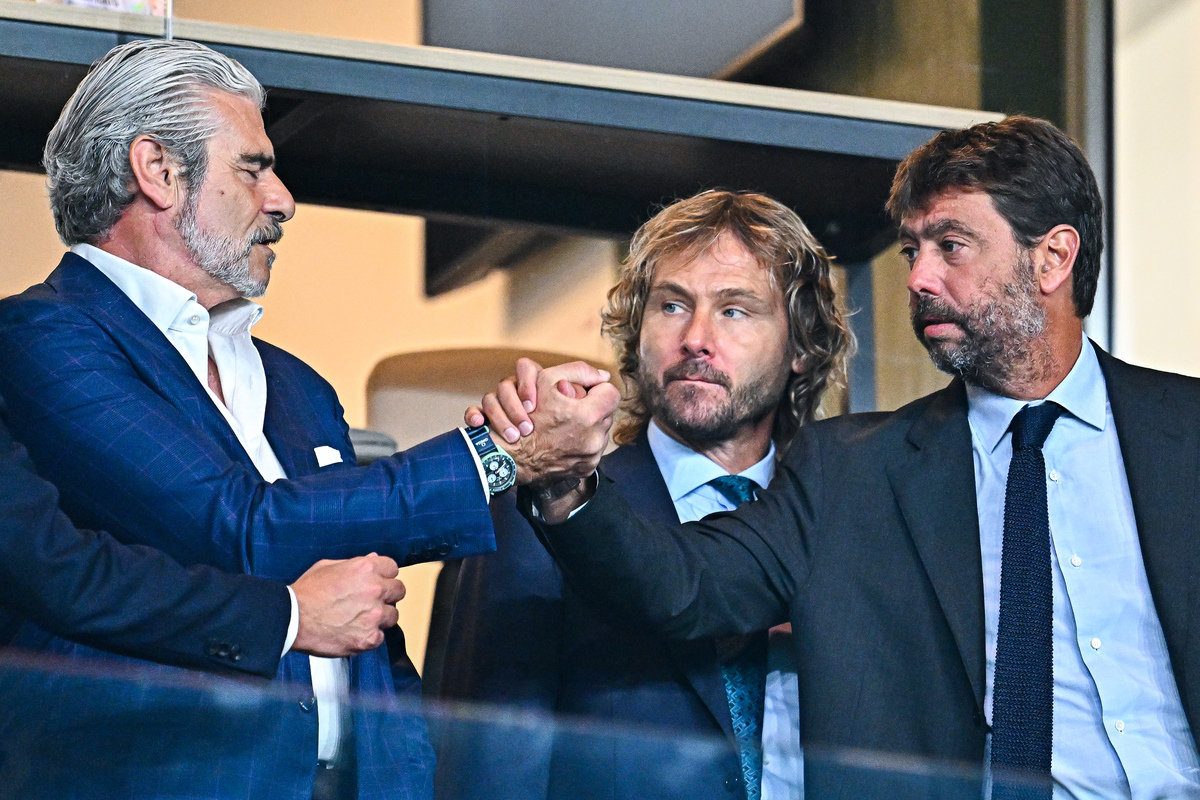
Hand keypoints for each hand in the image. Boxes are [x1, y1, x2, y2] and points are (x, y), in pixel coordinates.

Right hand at [289, 554, 405, 657]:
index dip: (384, 576)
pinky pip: (380, 637)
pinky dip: (370, 636)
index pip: (393, 568)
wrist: (292, 619)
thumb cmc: (306, 593)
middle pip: (398, 591)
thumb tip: (373, 559)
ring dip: (381, 617)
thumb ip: (355, 563)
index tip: (378, 582)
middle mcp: (375, 590)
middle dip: (387, 595)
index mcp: (366, 569)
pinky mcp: (369, 638)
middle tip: (372, 602)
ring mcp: (374, 615)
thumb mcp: (328, 567)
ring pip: (393, 615)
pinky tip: (354, 632)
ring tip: (362, 619)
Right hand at [467, 360, 618, 487]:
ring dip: (587, 426)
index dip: (596, 388)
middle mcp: (595, 439)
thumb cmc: (524, 416)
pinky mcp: (586, 469)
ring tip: (565, 424)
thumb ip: (578, 371)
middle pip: (606, 413)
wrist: (510, 457)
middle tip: (570, 407)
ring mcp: (591, 457)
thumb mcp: (545, 380)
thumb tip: (603, 375)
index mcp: (589, 416)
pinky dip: (581, 443)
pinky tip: (564, 439)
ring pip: (600, 432)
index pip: (611, 393)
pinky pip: (592, 450)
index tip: (584, 391)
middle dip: (591, 407)